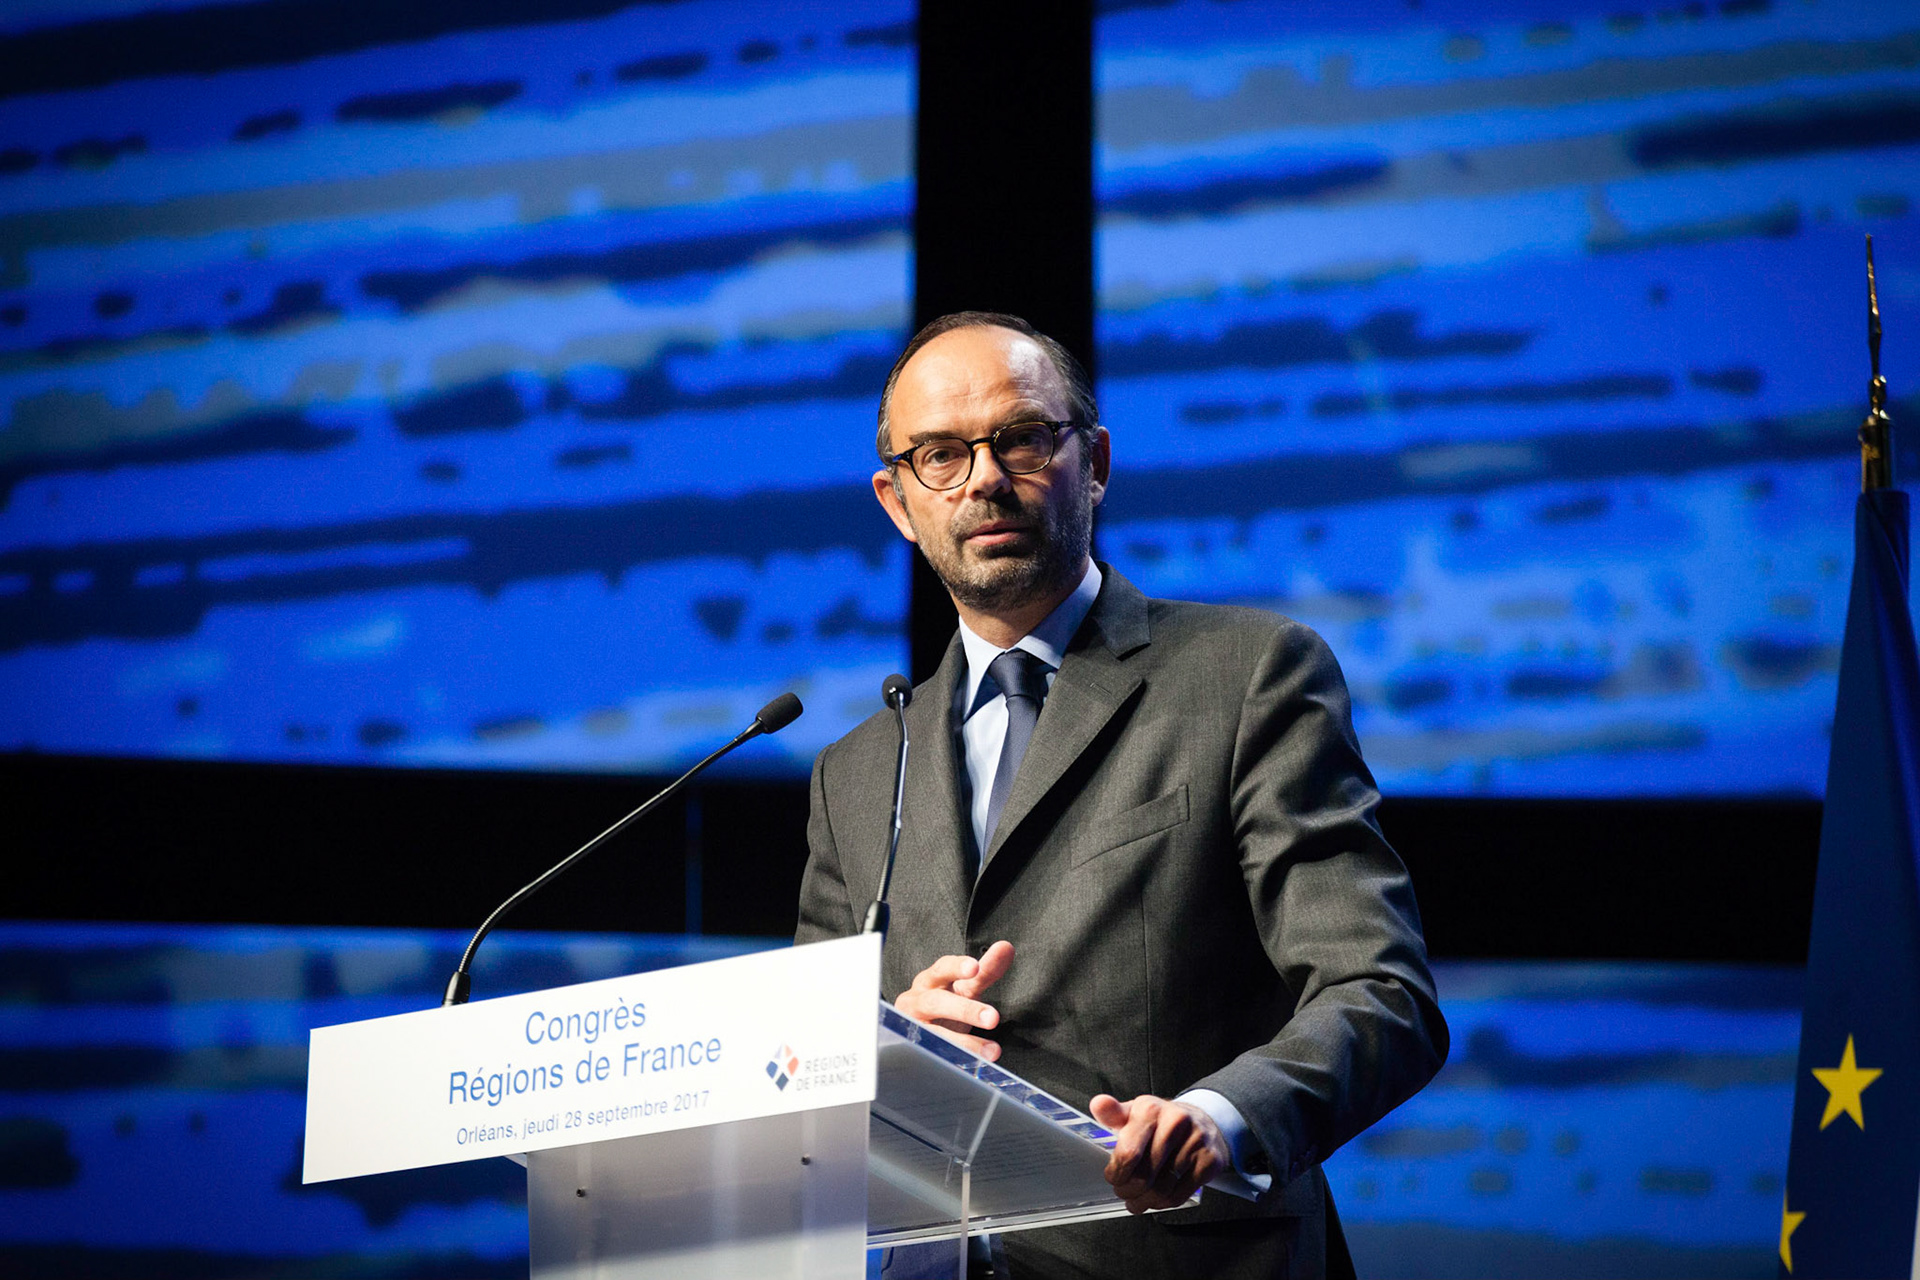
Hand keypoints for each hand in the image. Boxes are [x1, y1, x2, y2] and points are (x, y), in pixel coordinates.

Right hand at [893, 940, 1013, 1061]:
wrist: (910, 1029)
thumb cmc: (942, 1003)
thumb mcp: (963, 987)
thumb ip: (985, 971)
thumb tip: (1007, 947)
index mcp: (931, 981)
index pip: (943, 969)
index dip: (957, 967)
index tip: (974, 968)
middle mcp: (917, 1001)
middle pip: (936, 1002)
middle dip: (965, 1010)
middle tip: (993, 1018)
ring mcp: (912, 1027)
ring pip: (934, 1034)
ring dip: (965, 1043)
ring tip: (993, 1051)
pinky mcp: (913, 1049)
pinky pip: (933, 1056)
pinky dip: (955, 1061)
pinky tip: (974, 1065)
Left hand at [1089, 1094, 1230, 1212]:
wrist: (1203, 1122)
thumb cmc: (1162, 1122)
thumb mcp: (1135, 1113)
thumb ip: (1113, 1113)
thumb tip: (1098, 1104)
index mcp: (1151, 1109)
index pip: (1128, 1152)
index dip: (1117, 1173)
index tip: (1113, 1178)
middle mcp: (1175, 1122)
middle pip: (1144, 1175)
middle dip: (1128, 1190)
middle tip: (1123, 1193)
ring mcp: (1195, 1142)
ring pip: (1161, 1189)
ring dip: (1145, 1201)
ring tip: (1137, 1201)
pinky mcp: (1209, 1161)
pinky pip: (1180, 1195)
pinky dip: (1163, 1203)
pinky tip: (1156, 1200)